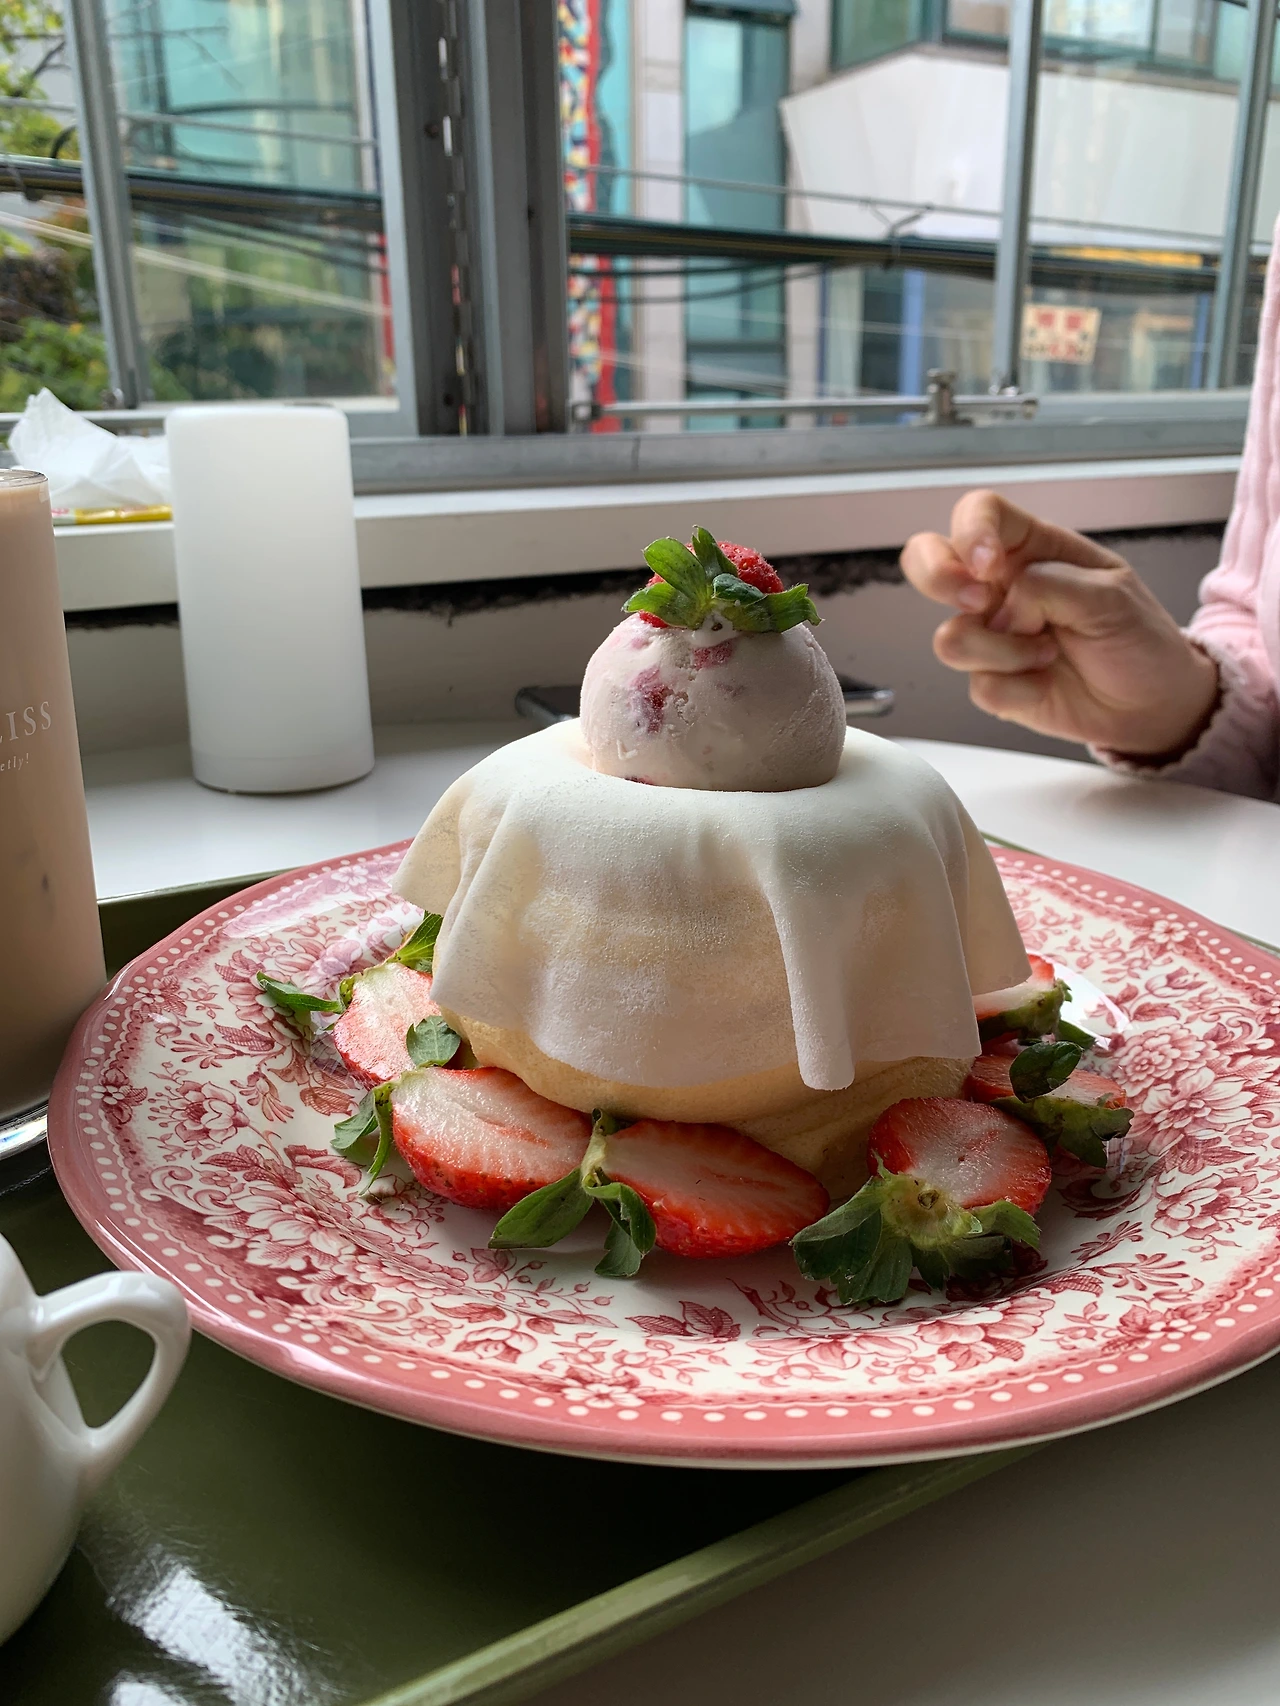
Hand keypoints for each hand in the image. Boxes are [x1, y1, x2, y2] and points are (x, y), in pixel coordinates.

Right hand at [900, 490, 1220, 756]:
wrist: (1150, 703)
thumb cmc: (1138, 638)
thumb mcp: (1112, 597)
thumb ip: (1051, 586)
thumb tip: (1005, 605)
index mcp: (1032, 549)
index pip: (979, 512)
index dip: (970, 530)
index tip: (986, 564)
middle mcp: (1000, 587)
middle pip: (926, 559)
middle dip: (939, 578)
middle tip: (979, 600)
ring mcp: (991, 634)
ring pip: (951, 639)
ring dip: (1004, 652)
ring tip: (1047, 653)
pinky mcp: (991, 679)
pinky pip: (979, 686)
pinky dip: (1019, 690)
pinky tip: (1046, 683)